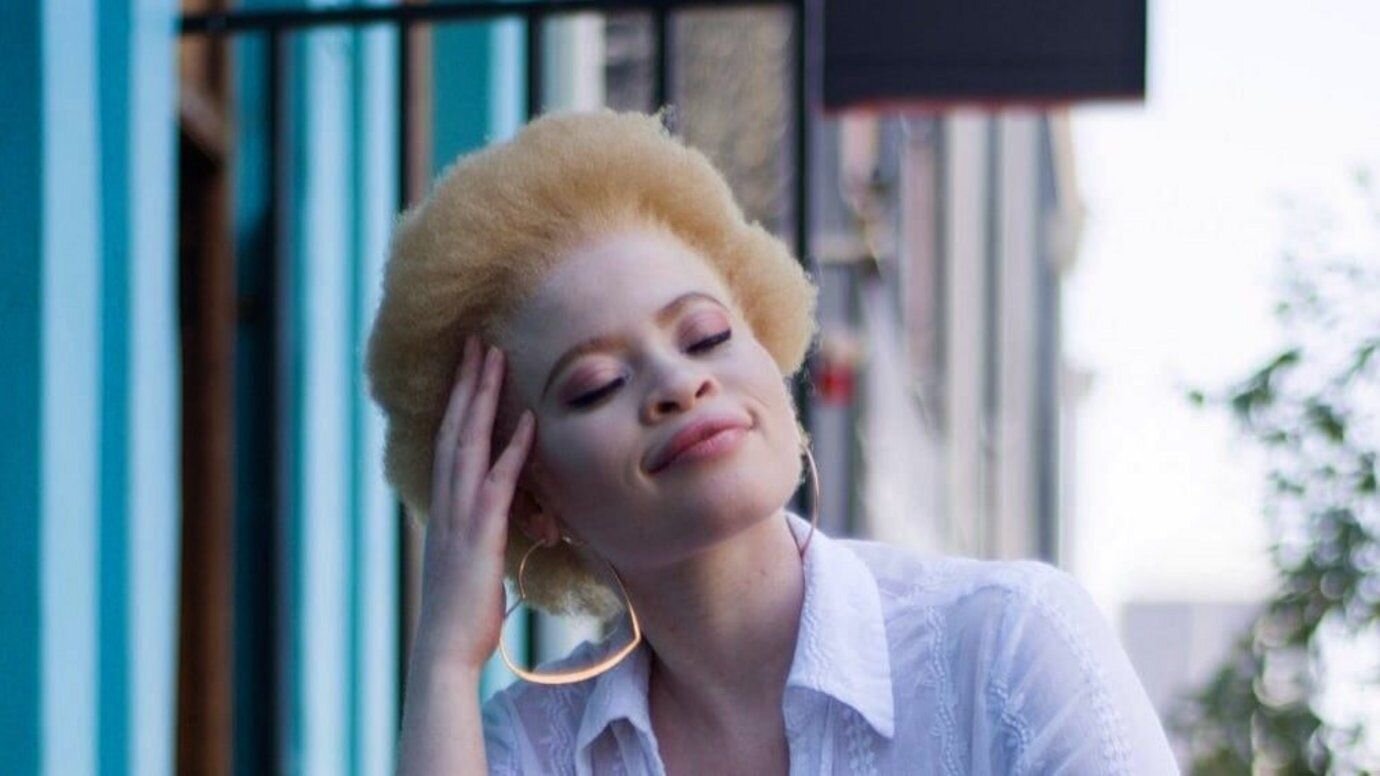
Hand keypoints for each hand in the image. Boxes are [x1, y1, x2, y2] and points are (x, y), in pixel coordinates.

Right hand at [410, 335, 534, 674]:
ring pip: (468, 444)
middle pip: (453, 429)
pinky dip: (512, 450)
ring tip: (495, 357)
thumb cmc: (462, 612)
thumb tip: (494, 515)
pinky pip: (498, 483)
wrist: (444, 650)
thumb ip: (478, 531)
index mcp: (443, 507)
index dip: (458, 402)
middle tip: (478, 341)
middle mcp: (446, 504)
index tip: (469, 366)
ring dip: (483, 399)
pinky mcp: (480, 535)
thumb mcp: (468, 561)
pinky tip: (527, 421)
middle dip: (467, 383)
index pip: (448, 442)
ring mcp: (459, 517)